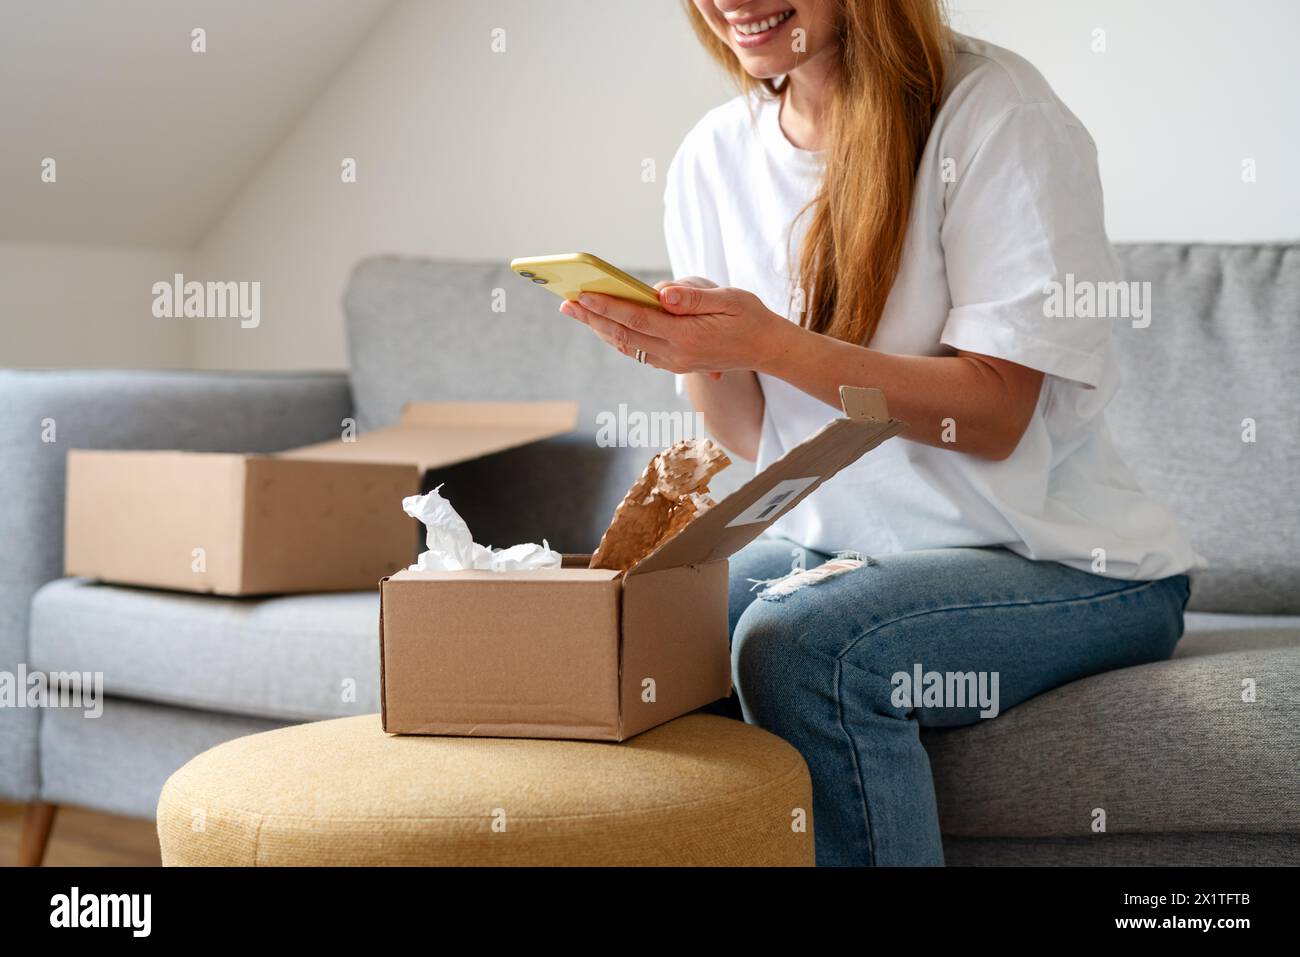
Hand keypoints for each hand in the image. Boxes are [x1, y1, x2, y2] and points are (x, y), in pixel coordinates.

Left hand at [558, 276, 789, 374]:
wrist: (766, 348)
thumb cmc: (748, 317)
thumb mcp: (728, 299)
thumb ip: (693, 298)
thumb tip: (662, 292)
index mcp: (686, 337)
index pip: (637, 319)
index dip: (607, 306)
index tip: (583, 294)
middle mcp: (675, 355)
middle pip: (624, 335)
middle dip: (592, 318)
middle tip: (566, 302)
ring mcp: (673, 362)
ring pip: (626, 345)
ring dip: (599, 328)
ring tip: (576, 311)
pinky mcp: (673, 363)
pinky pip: (637, 350)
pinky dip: (616, 336)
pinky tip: (603, 324)